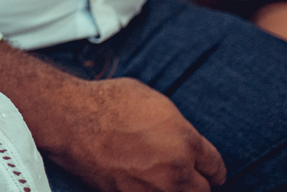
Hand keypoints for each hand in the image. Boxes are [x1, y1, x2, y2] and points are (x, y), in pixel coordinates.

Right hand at [42, 77, 225, 191]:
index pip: (215, 166)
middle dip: (196, 182)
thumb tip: (184, 140)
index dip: (211, 166)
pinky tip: (141, 182)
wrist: (71, 120)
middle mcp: (175, 170)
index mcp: (185, 141)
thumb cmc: (107, 103)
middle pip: (203, 190)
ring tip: (162, 180)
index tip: (208, 169)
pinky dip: (148, 191)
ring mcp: (153, 188)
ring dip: (174, 189)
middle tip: (186, 175)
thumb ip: (177, 127)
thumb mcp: (153, 102)